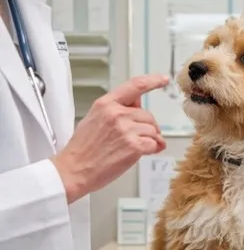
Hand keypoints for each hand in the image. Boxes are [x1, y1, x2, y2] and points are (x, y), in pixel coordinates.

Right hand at [51, 74, 168, 202]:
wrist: (74, 170)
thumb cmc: (83, 149)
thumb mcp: (93, 119)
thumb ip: (116, 110)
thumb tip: (137, 104)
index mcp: (105, 104)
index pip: (134, 86)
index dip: (152, 81)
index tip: (163, 79)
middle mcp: (117, 113)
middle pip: (148, 115)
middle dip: (148, 128)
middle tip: (139, 140)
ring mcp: (126, 129)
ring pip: (152, 131)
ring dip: (149, 141)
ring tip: (135, 149)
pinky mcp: (134, 146)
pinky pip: (154, 144)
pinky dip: (151, 150)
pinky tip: (140, 154)